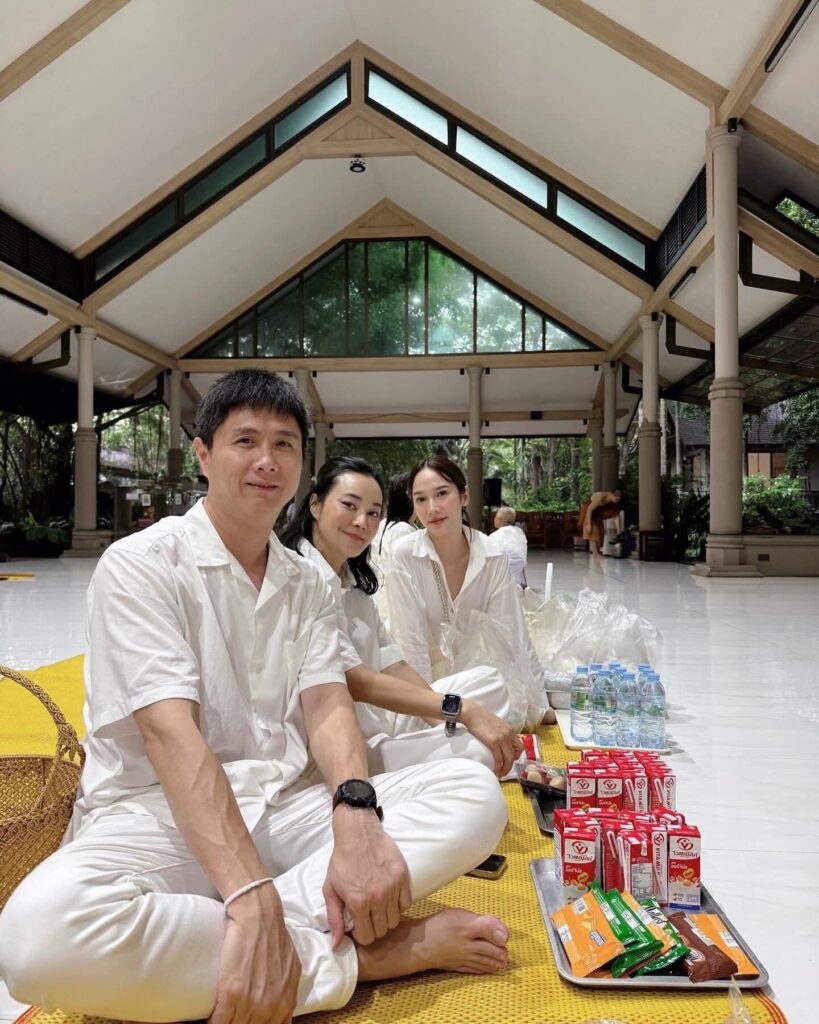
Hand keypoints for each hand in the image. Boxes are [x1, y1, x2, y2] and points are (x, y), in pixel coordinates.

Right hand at [209, 885, 301, 1023]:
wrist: (258, 916)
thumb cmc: (274, 937)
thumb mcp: (292, 968)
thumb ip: (287, 993)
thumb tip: (284, 1010)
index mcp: (285, 1002)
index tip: (247, 1021)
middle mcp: (269, 1006)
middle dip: (241, 1023)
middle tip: (234, 1015)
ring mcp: (250, 1001)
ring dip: (227, 1022)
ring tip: (222, 1015)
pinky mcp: (231, 993)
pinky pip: (219, 1022)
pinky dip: (213, 1022)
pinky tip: (210, 1019)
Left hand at [324, 806, 411, 947]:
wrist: (358, 834)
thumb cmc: (342, 861)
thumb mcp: (331, 889)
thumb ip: (334, 919)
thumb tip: (336, 946)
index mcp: (358, 902)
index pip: (367, 937)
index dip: (361, 935)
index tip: (358, 926)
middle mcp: (378, 897)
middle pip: (382, 930)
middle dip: (374, 928)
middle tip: (368, 917)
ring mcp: (393, 887)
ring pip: (395, 919)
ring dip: (386, 918)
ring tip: (378, 908)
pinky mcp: (403, 877)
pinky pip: (406, 904)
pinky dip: (399, 906)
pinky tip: (390, 899)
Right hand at [460, 700, 523, 776]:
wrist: (472, 713)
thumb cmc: (480, 717)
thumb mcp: (495, 723)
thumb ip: (499, 731)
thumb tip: (497, 740)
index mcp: (509, 730)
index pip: (519, 746)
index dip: (516, 756)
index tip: (509, 760)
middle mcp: (508, 734)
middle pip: (515, 754)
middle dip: (511, 765)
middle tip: (504, 770)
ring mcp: (502, 738)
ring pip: (509, 759)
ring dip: (505, 769)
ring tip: (500, 774)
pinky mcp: (493, 742)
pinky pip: (499, 759)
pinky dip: (498, 767)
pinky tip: (495, 770)